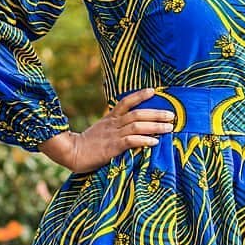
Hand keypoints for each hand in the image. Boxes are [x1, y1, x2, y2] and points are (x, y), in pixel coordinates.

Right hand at [38, 87, 175, 171]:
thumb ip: (113, 128)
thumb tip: (130, 129)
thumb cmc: (86, 145)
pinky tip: (155, 142)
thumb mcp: (100, 131)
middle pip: (137, 114)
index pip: (126, 102)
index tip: (153, 91)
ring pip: (137, 125)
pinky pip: (130, 141)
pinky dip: (144, 140)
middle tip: (172, 115)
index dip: (140, 95)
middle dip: (156, 113)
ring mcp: (113, 135)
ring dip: (155, 126)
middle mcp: (113, 124)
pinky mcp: (112, 148)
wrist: (71, 152)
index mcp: (109, 119)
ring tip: (169, 128)